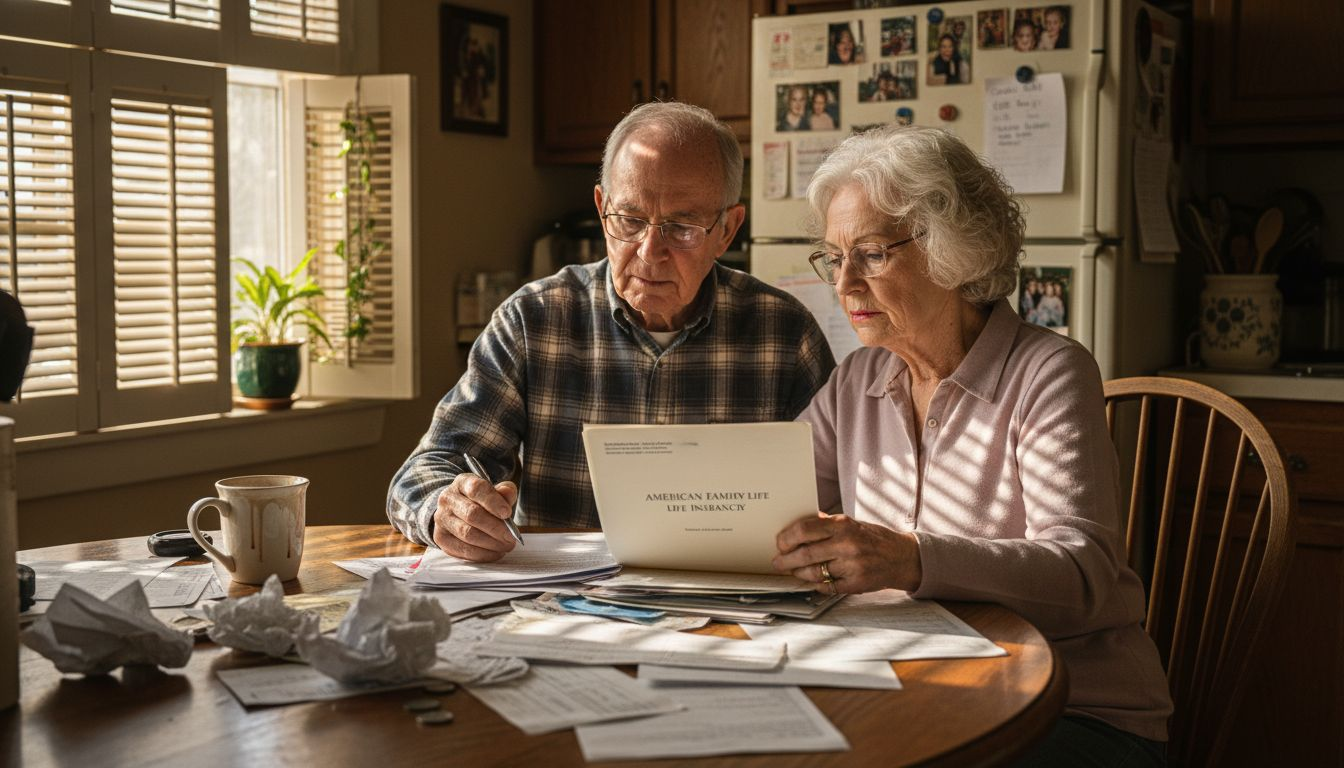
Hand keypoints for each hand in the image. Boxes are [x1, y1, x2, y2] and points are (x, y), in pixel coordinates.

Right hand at [432, 473, 519, 561]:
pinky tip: (496, 552)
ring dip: (491, 543)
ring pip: (467, 534)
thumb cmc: (481, 503)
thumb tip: (508, 493)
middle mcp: (448, 499)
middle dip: (496, 527)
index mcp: (463, 482)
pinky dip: (483, 554)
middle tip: (511, 537)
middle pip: (472, 514)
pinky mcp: (441, 538)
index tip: (507, 513)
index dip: (493, 501)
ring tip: (506, 546)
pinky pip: (463, 549)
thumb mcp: (494, 493)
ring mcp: (442, 519)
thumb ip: (505, 492)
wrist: (457, 513)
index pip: (476, 488)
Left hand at [771, 512, 921, 594]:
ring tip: (794, 571)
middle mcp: (847, 544)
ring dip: (798, 573)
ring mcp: (852, 566)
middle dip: (786, 560)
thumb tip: (796, 526)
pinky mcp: (856, 584)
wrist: (902, 557)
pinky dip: (816, 585)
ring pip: (813, 573)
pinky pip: (827, 587)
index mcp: (843, 524)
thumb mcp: (851, 523)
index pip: (804, 529)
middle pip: (805, 554)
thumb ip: (825, 524)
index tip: (780, 543)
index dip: (786, 538)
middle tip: (778, 562)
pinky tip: (813, 581)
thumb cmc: (873, 538)